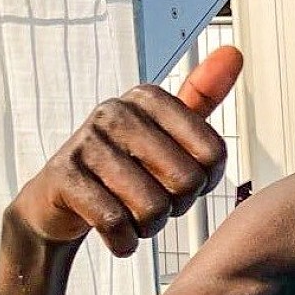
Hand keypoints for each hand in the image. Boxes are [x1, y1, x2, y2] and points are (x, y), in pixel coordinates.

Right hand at [11, 46, 242, 256]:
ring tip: (137, 220)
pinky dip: (125, 243)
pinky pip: (116, 223)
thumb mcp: (167, 130)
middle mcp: (116, 110)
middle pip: (186, 182)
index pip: (214, 155)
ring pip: (153, 207)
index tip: (181, 181)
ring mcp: (86, 141)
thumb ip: (202, 97)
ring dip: (150, 229)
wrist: (61, 200)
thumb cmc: (129, 165)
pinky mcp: (63, 176)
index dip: (204, 183)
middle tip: (156, 203)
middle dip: (177, 207)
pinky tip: (119, 238)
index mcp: (149, 97)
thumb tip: (234, 51)